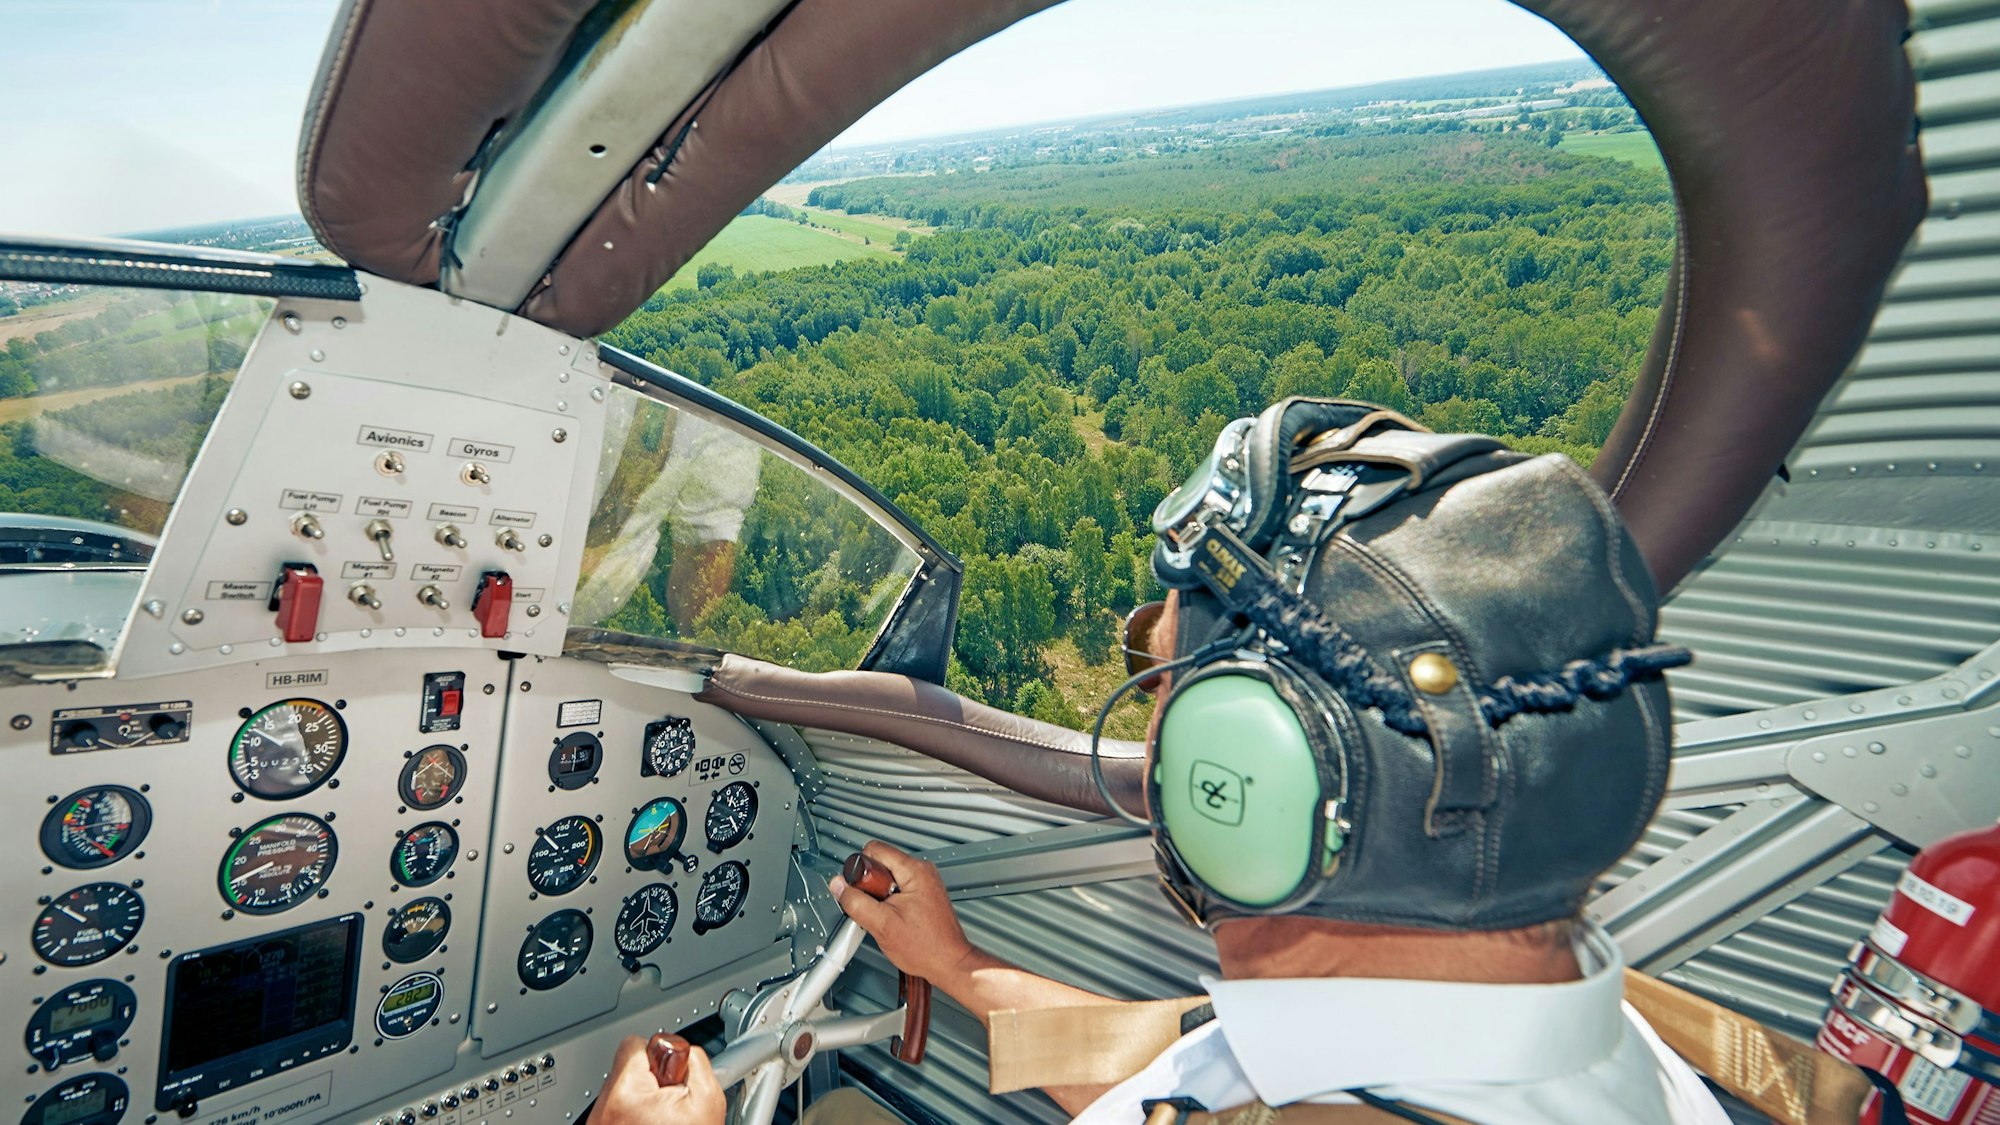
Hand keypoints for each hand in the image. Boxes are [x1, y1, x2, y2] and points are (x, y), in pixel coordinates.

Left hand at [590, 1035, 724, 1124]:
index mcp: (626, 1093)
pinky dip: (633, 1115)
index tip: (672, 1073)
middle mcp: (603, 1107)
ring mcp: (598, 1122)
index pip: (635, 1044)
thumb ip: (695, 1063)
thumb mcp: (706, 1101)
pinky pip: (616, 1110)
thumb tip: (685, 1050)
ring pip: (622, 1089)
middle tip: (670, 1100)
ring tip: (661, 1118)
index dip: (662, 1054)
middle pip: (628, 1066)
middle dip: (653, 1077)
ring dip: (642, 1097)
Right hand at [829, 840, 973, 982]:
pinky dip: (889, 903)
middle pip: (879, 864)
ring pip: (886, 878)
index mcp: (914, 870)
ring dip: (879, 897)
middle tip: (878, 910)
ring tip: (888, 917)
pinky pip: (896, 888)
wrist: (949, 963)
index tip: (861, 891)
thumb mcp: (881, 925)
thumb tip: (838, 886)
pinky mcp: (924, 894)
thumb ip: (856, 902)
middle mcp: (922, 871)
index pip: (873, 850)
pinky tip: (895, 920)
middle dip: (870, 887)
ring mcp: (924, 882)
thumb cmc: (926, 947)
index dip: (860, 871)